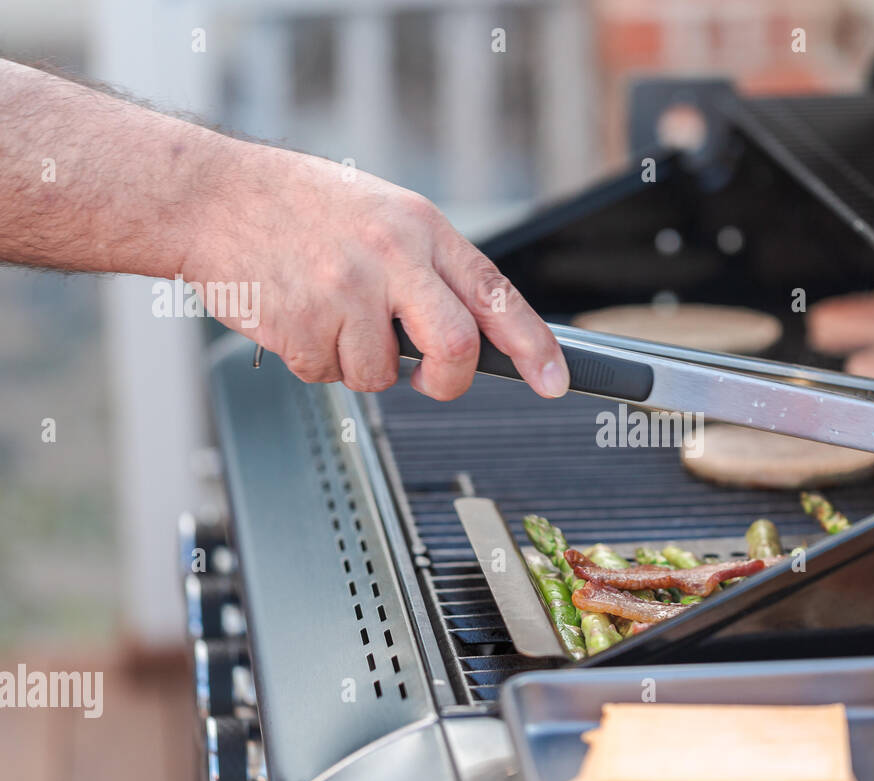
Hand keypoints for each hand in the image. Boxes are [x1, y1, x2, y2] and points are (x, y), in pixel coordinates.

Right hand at [181, 142, 568, 399]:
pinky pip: (329, 376)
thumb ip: (427, 266)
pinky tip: (297, 317)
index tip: (555, 380)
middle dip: (448, 380)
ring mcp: (346, 292)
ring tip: (329, 315)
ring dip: (359, 364)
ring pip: (382, 375)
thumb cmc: (296, 204)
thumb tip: (472, 329)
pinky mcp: (304, 325)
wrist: (209, 196)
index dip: (534, 345)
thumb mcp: (381, 213)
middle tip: (429, 380)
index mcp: (420, 227)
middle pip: (456, 347)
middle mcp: (391, 257)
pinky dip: (316, 362)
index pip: (496, 294)